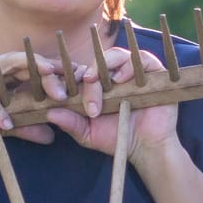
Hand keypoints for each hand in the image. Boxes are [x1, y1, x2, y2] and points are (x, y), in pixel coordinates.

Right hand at [0, 50, 77, 144]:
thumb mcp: (6, 124)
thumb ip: (27, 127)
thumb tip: (52, 138)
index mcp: (12, 72)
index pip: (42, 68)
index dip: (63, 72)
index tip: (88, 81)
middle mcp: (0, 66)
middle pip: (33, 62)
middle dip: (56, 73)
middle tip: (77, 88)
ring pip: (14, 67)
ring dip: (36, 80)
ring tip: (56, 98)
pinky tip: (7, 124)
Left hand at [46, 46, 179, 161]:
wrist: (146, 148)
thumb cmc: (117, 138)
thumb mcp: (89, 133)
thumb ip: (71, 123)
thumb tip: (50, 113)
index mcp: (96, 86)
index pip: (81, 70)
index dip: (70, 75)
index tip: (62, 90)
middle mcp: (113, 75)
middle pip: (97, 60)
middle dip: (90, 74)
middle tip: (89, 91)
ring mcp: (132, 72)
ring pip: (116, 54)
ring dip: (107, 65)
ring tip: (106, 83)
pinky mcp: (152, 72)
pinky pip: (141, 59)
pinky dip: (129, 65)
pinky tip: (122, 79)